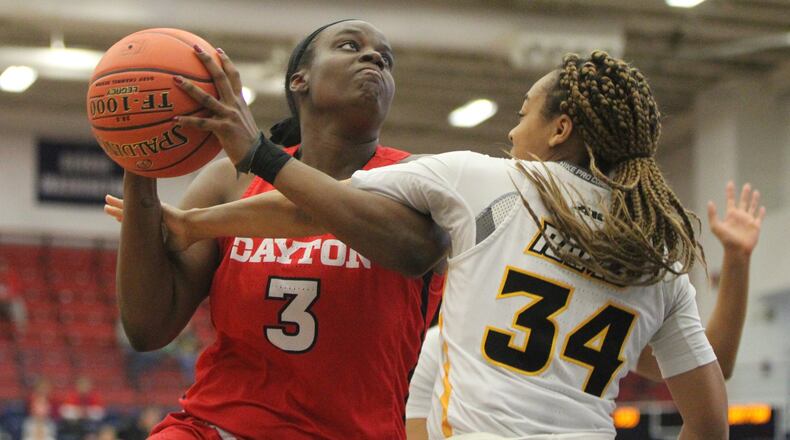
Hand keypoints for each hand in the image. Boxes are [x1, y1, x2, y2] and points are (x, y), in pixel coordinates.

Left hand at [104, 195, 195, 251]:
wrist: (191, 227)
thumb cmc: (184, 239)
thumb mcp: (169, 247)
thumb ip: (161, 249)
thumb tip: (158, 263)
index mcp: (155, 225)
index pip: (138, 223)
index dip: (127, 220)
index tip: (118, 218)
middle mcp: (150, 215)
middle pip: (131, 213)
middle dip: (119, 211)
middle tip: (108, 209)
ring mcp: (150, 210)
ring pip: (128, 207)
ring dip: (116, 205)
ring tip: (106, 200)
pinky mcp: (148, 207)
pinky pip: (128, 205)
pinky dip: (118, 203)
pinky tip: (109, 200)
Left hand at [173, 45, 258, 164]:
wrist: (257, 156)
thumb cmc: (246, 141)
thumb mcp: (241, 121)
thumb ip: (230, 112)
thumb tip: (214, 111)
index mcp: (239, 101)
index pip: (234, 76)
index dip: (226, 62)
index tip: (217, 50)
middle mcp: (235, 105)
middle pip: (221, 77)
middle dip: (208, 61)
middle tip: (196, 48)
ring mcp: (229, 116)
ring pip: (207, 98)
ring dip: (190, 88)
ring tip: (176, 79)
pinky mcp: (224, 129)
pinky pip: (202, 123)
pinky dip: (188, 121)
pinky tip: (175, 119)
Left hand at [707, 181, 765, 255]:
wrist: (737, 250)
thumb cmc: (725, 239)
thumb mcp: (715, 226)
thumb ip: (713, 214)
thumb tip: (710, 202)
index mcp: (730, 215)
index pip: (730, 200)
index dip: (730, 192)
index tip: (730, 182)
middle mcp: (739, 216)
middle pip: (743, 201)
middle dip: (744, 193)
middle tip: (747, 185)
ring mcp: (748, 220)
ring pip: (752, 207)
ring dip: (754, 200)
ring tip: (755, 191)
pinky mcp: (756, 226)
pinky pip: (759, 217)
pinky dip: (761, 213)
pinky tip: (762, 208)